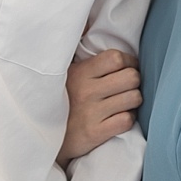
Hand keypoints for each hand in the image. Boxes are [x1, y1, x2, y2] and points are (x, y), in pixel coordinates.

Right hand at [60, 50, 140, 166]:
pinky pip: (126, 120)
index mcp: (80, 72)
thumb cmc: (65, 101)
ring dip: (132, 102)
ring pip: (134, 98)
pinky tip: (118, 118)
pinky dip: (127, 120)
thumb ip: (91, 62)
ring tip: (122, 104)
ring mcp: (90, 113)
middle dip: (133, 82)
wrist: (45, 136)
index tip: (125, 69)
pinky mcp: (94, 133)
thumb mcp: (70, 75)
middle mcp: (86, 91)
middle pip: (132, 77)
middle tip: (125, 88)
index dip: (128, 62)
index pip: (116, 58)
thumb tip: (111, 44)